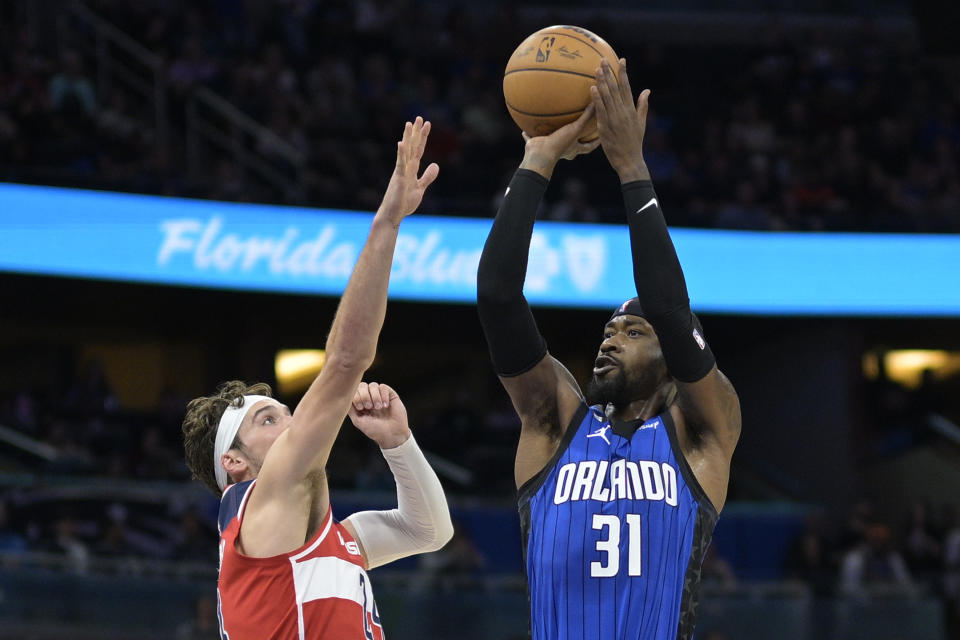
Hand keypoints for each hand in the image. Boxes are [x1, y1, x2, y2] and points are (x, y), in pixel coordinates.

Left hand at [348, 382, 410, 448]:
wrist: (392, 434)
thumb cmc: (375, 430)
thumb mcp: (358, 421)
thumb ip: (350, 409)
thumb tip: (345, 397)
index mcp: (361, 404)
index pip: (354, 391)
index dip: (356, 396)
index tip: (360, 408)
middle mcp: (370, 398)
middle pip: (362, 385)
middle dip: (364, 395)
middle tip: (369, 407)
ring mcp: (380, 396)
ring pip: (373, 385)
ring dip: (374, 396)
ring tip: (378, 408)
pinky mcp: (390, 395)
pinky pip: (383, 387)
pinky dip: (383, 395)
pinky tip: (385, 405)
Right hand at [378, 117, 439, 223]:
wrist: (393, 214)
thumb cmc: (404, 202)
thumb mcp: (420, 188)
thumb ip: (427, 176)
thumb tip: (435, 164)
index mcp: (411, 169)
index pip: (418, 149)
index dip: (423, 137)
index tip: (427, 124)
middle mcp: (405, 167)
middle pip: (412, 146)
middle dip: (416, 132)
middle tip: (419, 117)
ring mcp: (401, 171)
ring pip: (405, 151)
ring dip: (408, 138)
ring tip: (409, 124)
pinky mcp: (398, 178)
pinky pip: (400, 164)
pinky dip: (401, 154)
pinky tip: (401, 143)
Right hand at [519, 104, 599, 179]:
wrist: (540, 155)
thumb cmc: (560, 144)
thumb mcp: (576, 128)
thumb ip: (586, 116)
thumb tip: (596, 102)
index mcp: (573, 149)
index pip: (588, 147)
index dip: (596, 142)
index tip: (601, 136)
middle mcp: (562, 150)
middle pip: (571, 146)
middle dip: (574, 140)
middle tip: (577, 132)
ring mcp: (548, 148)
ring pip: (551, 141)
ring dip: (551, 134)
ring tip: (550, 125)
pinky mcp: (535, 145)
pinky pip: (530, 138)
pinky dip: (528, 133)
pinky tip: (525, 125)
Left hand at [590, 58, 650, 182]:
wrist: (629, 160)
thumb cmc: (634, 143)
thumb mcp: (641, 123)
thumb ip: (643, 106)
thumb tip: (647, 90)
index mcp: (631, 110)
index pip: (627, 87)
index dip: (623, 72)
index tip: (621, 60)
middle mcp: (623, 112)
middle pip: (616, 88)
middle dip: (609, 73)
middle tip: (603, 60)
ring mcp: (614, 119)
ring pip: (608, 97)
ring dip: (602, 82)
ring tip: (596, 69)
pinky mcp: (606, 127)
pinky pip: (600, 111)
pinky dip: (597, 99)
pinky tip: (592, 88)